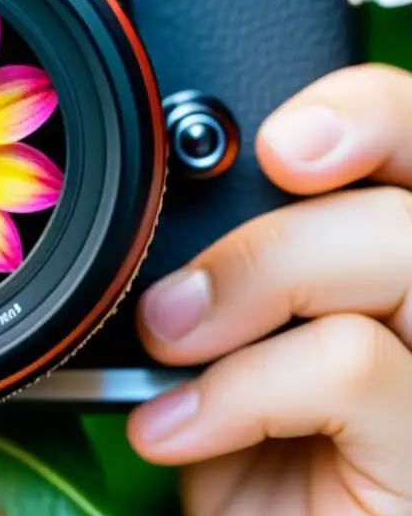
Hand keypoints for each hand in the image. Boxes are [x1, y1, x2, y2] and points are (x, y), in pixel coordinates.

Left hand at [128, 64, 411, 514]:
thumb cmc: (250, 447)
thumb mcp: (233, 338)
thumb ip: (240, 263)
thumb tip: (177, 205)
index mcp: (396, 264)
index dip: (367, 111)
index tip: (279, 145)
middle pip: (406, 197)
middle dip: (275, 228)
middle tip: (179, 296)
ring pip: (395, 249)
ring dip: (251, 287)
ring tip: (171, 342)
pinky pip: (352, 365)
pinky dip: (240, 389)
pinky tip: (180, 428)